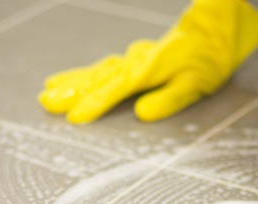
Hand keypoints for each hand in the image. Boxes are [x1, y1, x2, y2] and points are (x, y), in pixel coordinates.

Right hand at [38, 0, 257, 123]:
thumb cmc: (207, 61)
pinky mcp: (133, 59)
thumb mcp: (195, 85)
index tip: (74, 117)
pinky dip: (83, 74)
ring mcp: (132, 59)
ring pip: (96, 71)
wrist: (212, 32)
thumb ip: (168, 100)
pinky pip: (102, 68)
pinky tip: (70, 80)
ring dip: (71, 82)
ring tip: (47, 91)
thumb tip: (141, 113)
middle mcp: (134, 62)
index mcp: (148, 70)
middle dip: (70, 92)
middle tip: (45, 103)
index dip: (94, 104)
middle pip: (97, 78)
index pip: (115, 89)